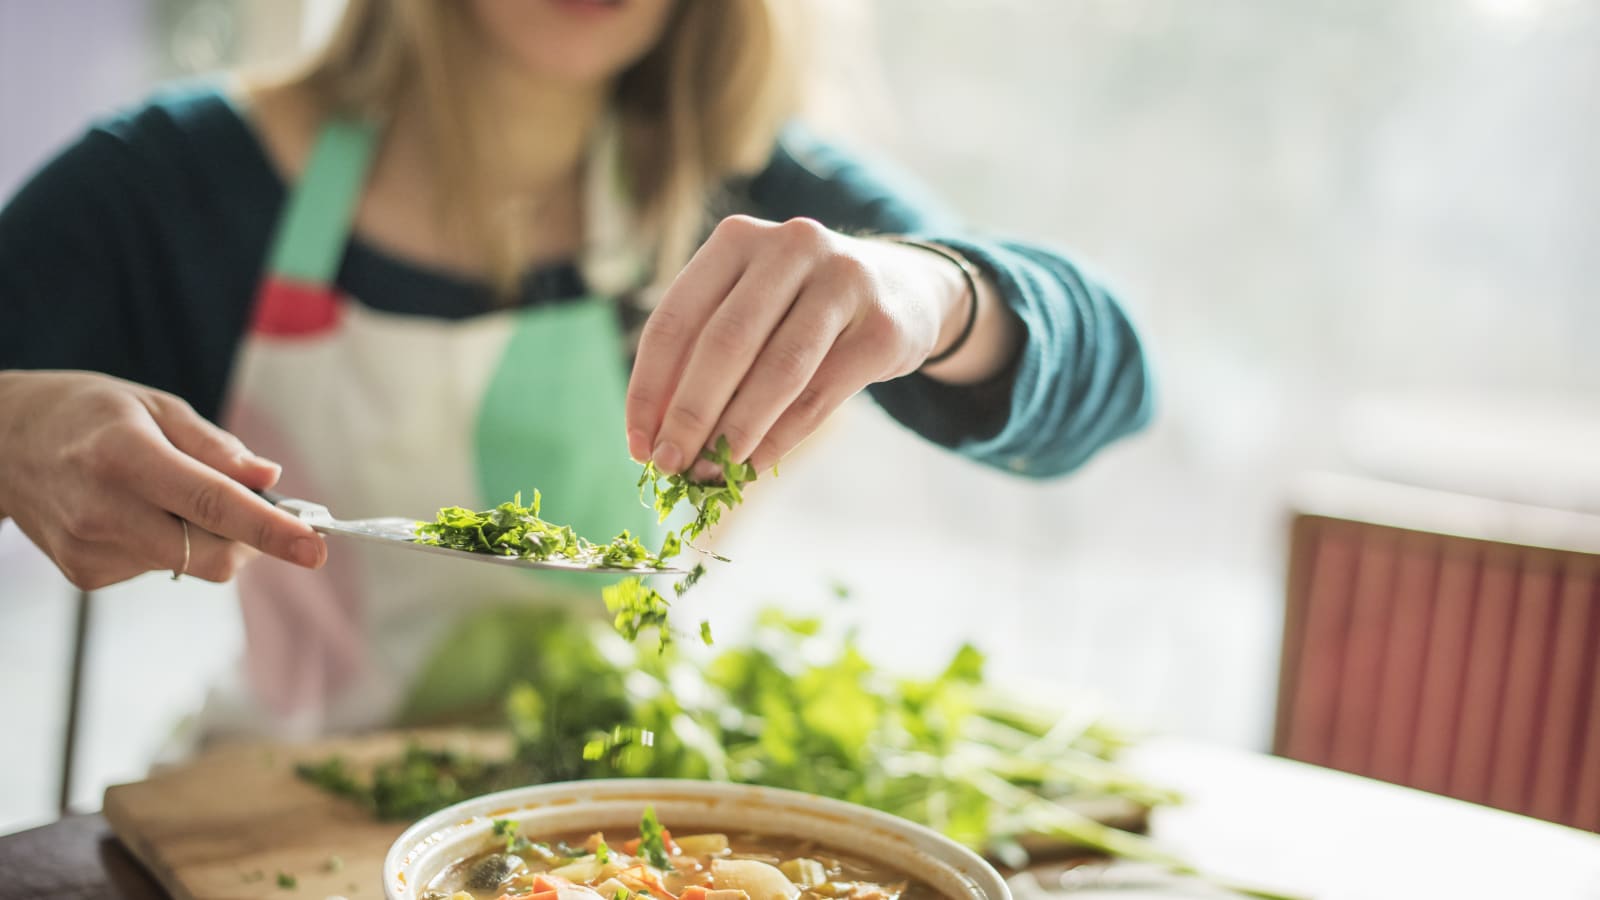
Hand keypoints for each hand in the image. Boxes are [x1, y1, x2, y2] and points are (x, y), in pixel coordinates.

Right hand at [0, 370, 326, 589]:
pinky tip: (135, 512)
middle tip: (252, 506)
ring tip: (164, 493)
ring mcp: (91, 550)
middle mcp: (104, 511)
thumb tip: (270, 480)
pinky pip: (160, 568)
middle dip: (249, 539)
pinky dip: (169, 544)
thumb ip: (216, 447)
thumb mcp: (155, 406)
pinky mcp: (86, 574)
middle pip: (210, 555)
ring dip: (203, 536)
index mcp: (126, 457)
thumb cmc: (86, 414)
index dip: (270, 529)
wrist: (2, 443)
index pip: (213, 504)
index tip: (314, 547)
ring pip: (189, 564)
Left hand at [626, 215, 1014, 477]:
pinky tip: (756, 464)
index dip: (650, 388)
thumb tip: (656, 438)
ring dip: (737, 432)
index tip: (638, 444)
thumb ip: (702, 356)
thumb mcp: (749, 308)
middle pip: (725, 342)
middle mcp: (791, 246)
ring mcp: (844, 281)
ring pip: (778, 371)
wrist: (904, 289)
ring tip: (711, 472)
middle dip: (690, 414)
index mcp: (738, 238)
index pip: (676, 318)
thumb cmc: (800, 308)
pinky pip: (821, 394)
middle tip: (670, 465)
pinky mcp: (883, 327)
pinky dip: (782, 438)